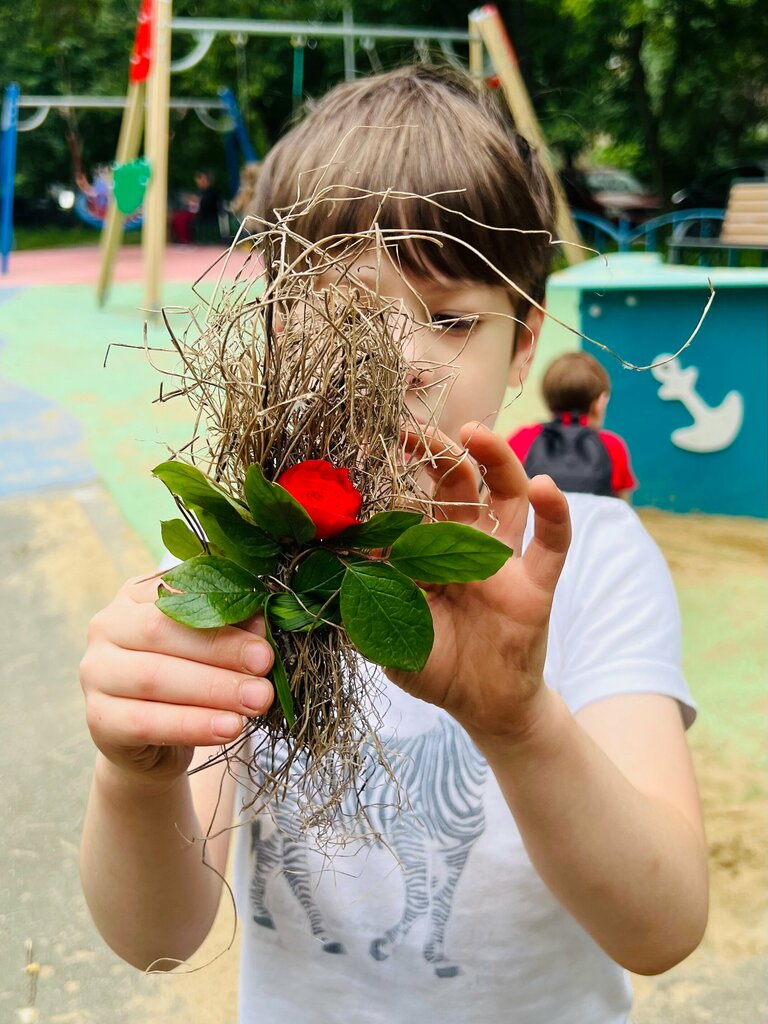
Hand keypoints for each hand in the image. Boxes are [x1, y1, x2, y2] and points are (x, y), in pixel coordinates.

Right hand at [79, 576, 274, 785]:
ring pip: (154, 678)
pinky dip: (192, 726)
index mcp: (136, 595)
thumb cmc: (191, 676)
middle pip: (162, 633)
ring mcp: (95, 672)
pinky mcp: (97, 718)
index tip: (265, 644)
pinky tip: (229, 728)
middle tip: (265, 670)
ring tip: (256, 702)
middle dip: (220, 652)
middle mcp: (106, 626)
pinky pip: (146, 722)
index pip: (178, 597)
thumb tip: (262, 621)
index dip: (224, 617)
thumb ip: (232, 626)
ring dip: (213, 690)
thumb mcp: (213, 645)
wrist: (157, 739)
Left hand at [389, 421, 570, 744]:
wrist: (481, 706)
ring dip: (496, 460)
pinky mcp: (536, 583)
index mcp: (427, 551)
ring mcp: (504, 560)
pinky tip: (547, 485)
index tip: (368, 450)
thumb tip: (333, 559)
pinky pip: (550, 543)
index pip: (414, 502)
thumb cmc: (432, 663)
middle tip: (410, 430)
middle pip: (459, 484)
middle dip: (438, 453)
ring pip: (506, 496)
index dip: (395, 478)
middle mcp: (467, 545)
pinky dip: (554, 513)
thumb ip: (360, 598)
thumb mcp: (382, 632)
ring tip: (476, 432)